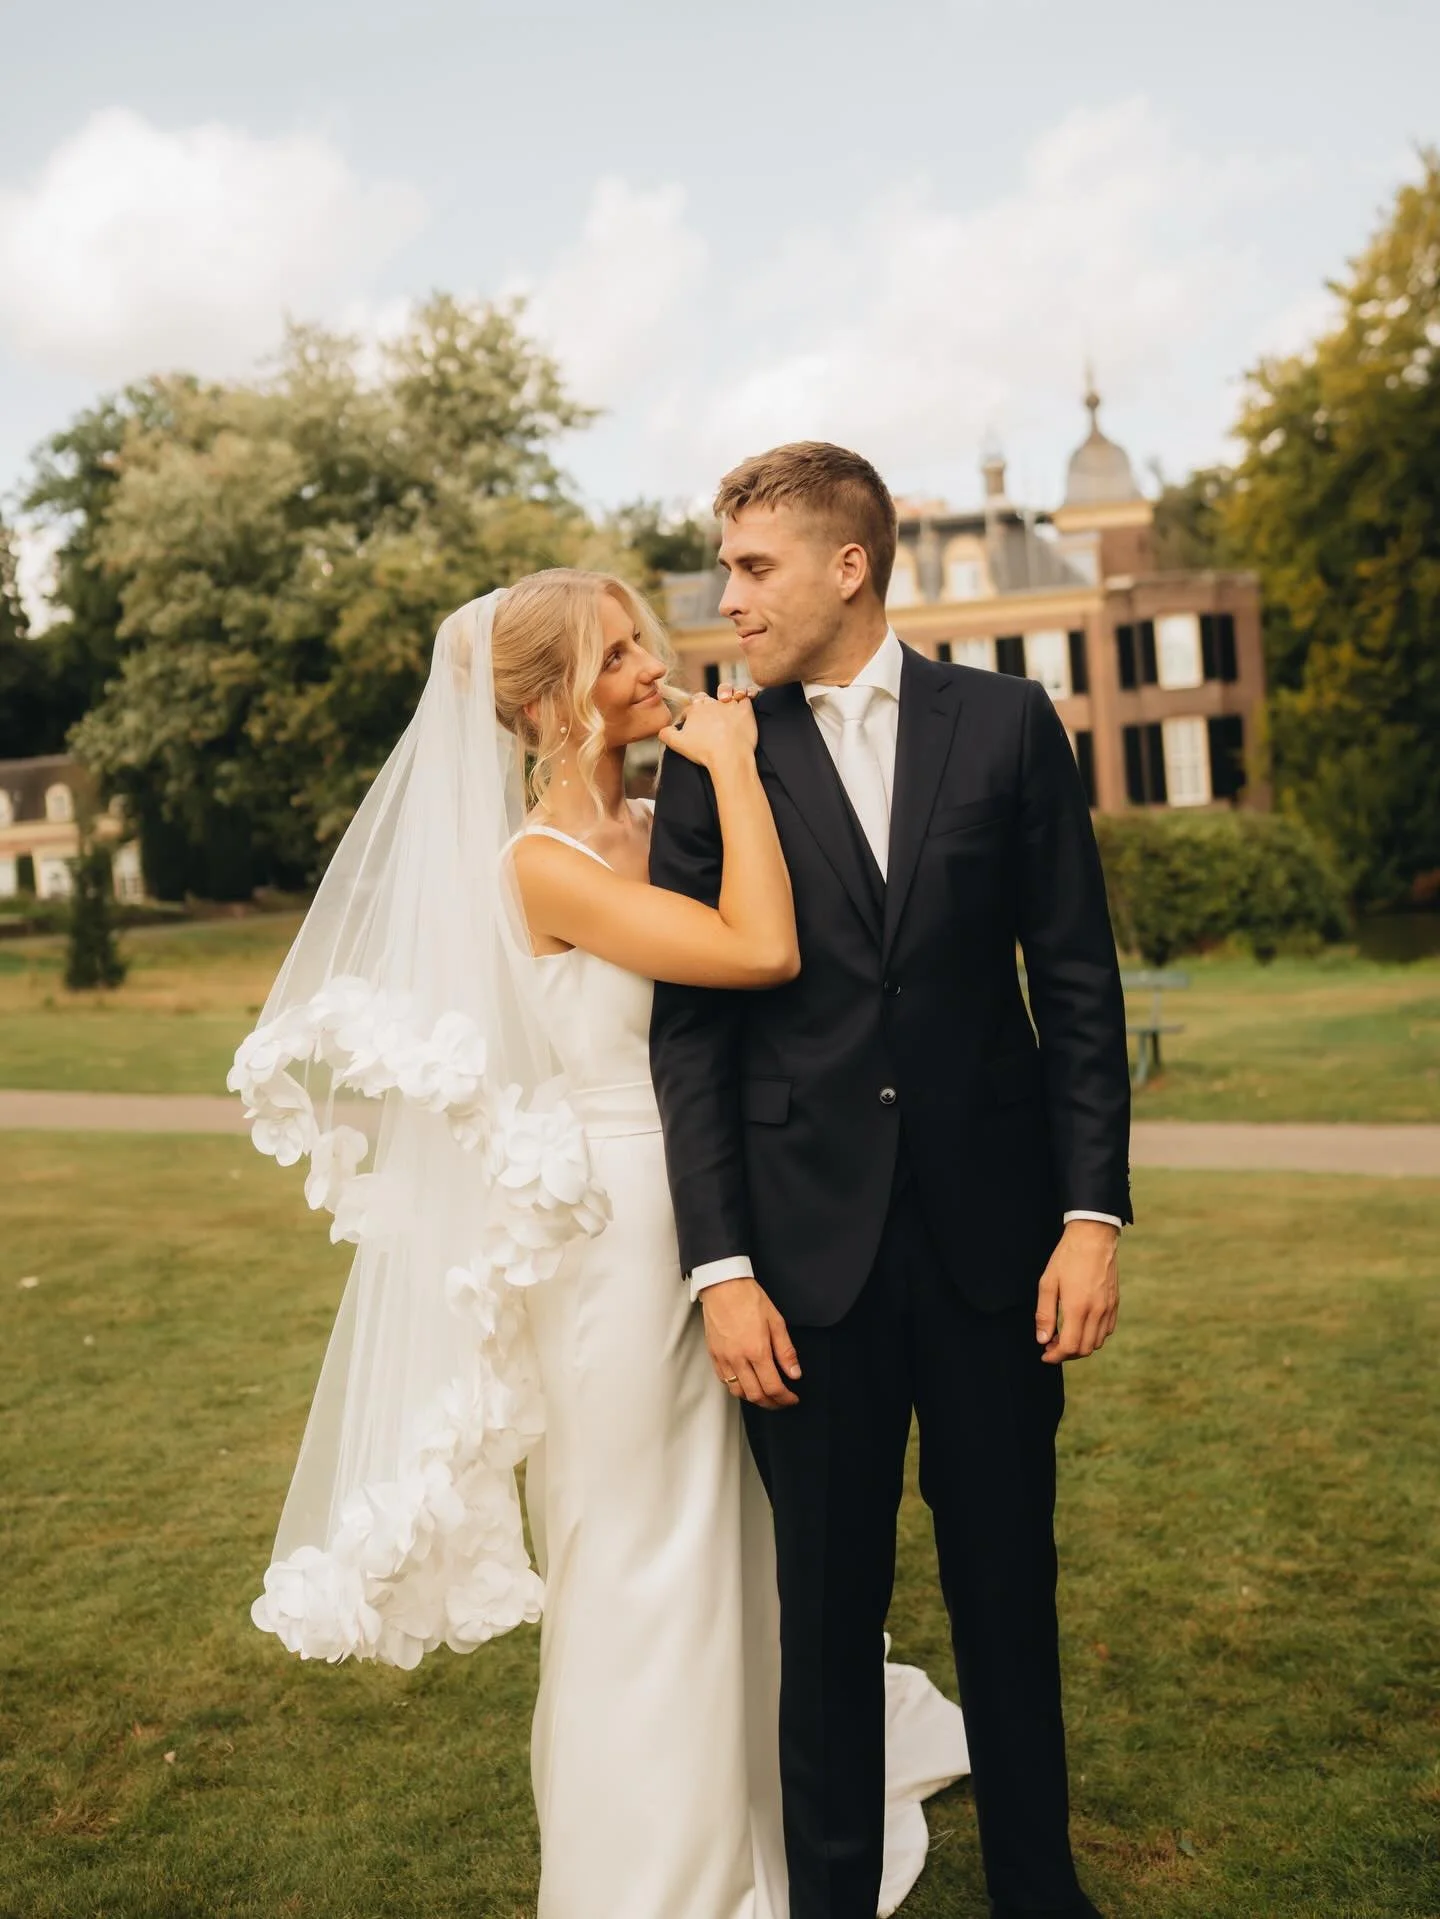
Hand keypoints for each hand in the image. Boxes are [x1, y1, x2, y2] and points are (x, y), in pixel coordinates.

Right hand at [659, 686, 756, 771]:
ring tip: (726, 704)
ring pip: (726, 693)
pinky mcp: (745, 710)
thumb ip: (666, 734)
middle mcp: (711, 704)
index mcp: (695, 710)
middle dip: (706, 706)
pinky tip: (746, 701)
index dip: (692, 716)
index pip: (692, 707)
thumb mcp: (677, 744)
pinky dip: (746, 695)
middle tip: (710, 719)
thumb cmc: (703, 751)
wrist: (729, 756)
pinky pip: (746, 696)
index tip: (693, 726)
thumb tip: (662, 729)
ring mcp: (729, 705)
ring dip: (726, 695)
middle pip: (707, 700)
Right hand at [702, 1277, 800, 1408]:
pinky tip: (747, 1383)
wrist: (723, 1286)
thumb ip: (786, 1351)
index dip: (785, 1398)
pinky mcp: (714, 1355)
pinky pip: (725, 1381)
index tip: (792, 1398)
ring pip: (739, 1392)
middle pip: (756, 1395)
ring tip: (766, 1395)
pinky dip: (737, 1388)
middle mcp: (738, 1359)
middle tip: (782, 1401)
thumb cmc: (750, 1299)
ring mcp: (724, 1358)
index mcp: (757, 1350)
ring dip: (754, 1399)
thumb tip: (794, 1373)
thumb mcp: (776, 1321)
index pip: (773, 1387)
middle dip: (772, 1404)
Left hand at [1035, 1219, 1119, 1363]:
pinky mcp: (1114, 1303)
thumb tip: (1042, 1339)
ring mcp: (1108, 1308)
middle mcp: (1096, 1312)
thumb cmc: (1067, 1258)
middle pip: (1084, 1349)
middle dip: (1066, 1354)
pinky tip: (1081, 1326)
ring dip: (1080, 1346)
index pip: (1069, 1347)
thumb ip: (1045, 1314)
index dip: (1055, 1356)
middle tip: (1051, 1345)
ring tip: (1064, 1336)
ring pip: (1097, 1342)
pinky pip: (1107, 1330)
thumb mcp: (1048, 1283)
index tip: (1045, 1354)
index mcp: (1077, 1308)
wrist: (1093, 1237)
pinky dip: (1094, 1336)